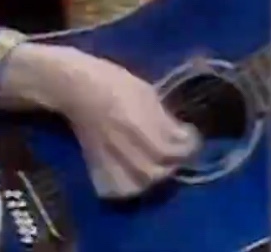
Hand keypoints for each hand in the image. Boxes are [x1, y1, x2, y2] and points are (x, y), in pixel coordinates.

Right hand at [60, 52, 199, 197]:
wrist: (78, 89)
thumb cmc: (115, 83)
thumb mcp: (146, 92)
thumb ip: (164, 118)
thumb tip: (182, 135)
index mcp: (136, 122)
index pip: (169, 148)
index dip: (187, 146)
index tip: (191, 138)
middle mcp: (122, 145)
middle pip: (154, 171)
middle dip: (172, 164)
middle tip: (177, 153)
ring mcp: (108, 157)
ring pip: (135, 185)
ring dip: (151, 180)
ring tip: (158, 166)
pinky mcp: (96, 164)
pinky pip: (113, 187)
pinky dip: (127, 187)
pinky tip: (135, 176)